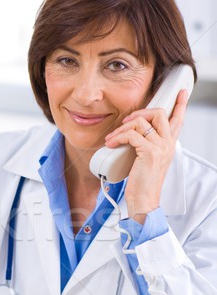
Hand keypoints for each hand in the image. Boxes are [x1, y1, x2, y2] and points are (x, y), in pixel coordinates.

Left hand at [104, 89, 188, 222]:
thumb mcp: (146, 160)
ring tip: (113, 138)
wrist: (143, 201)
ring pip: (142, 122)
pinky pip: (132, 134)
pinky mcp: (150, 153)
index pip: (178, 120)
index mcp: (168, 145)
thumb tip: (131, 132)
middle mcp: (167, 144)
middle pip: (159, 113)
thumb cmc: (142, 184)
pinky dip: (118, 137)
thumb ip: (145, 145)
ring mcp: (160, 148)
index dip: (180, 105)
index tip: (182, 93)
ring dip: (122, 127)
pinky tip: (111, 144)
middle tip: (126, 122)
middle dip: (139, 112)